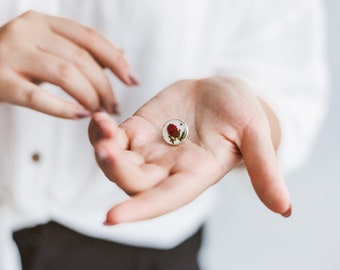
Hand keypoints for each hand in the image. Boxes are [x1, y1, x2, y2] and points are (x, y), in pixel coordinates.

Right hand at [0, 11, 137, 118]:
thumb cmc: (16, 59)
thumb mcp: (46, 45)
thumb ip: (79, 48)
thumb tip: (120, 55)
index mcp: (43, 22)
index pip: (90, 38)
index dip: (117, 60)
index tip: (132, 80)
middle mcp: (28, 32)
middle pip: (82, 59)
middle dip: (106, 86)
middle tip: (114, 106)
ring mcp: (12, 54)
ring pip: (66, 75)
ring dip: (91, 97)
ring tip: (100, 112)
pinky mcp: (0, 80)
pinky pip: (39, 97)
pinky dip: (64, 109)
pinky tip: (80, 115)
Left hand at [88, 76, 290, 223]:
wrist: (221, 93)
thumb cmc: (242, 112)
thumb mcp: (256, 134)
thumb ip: (264, 168)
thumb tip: (285, 209)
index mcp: (195, 174)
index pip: (165, 199)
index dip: (141, 210)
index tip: (112, 218)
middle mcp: (168, 168)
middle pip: (134, 181)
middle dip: (116, 169)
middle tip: (107, 149)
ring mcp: (150, 149)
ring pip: (117, 161)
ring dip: (103, 148)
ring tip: (102, 126)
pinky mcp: (138, 128)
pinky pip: (112, 136)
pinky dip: (101, 132)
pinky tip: (99, 119)